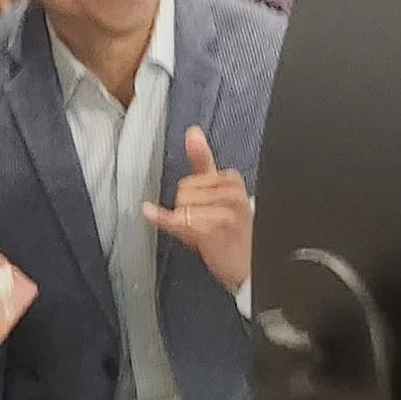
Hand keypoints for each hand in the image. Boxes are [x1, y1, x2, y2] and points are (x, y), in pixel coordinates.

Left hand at [144, 124, 253, 293]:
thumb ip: (203, 161)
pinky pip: (178, 220)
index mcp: (232, 180)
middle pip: (182, 191)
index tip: (203, 213)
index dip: (190, 199)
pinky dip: (163, 220)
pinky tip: (150, 213)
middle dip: (186, 210)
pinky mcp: (214, 230)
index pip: (190, 180)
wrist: (250, 267)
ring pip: (180, 207)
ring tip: (204, 234)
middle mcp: (231, 192)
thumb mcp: (219, 193)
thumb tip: (192, 132)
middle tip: (205, 226)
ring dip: (185, 224)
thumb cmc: (232, 232)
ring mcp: (224, 211)